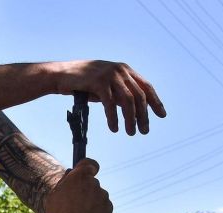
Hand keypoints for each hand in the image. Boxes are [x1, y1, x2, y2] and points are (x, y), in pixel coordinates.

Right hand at [44, 159, 111, 212]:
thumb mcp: (55, 196)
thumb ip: (64, 182)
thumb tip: (70, 172)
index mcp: (80, 177)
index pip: (90, 163)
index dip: (89, 167)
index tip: (88, 171)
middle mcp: (94, 184)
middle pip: (92, 183)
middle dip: (86, 190)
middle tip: (75, 203)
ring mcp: (103, 197)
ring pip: (98, 196)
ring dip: (92, 202)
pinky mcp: (109, 209)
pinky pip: (103, 208)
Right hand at [50, 60, 166, 134]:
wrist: (61, 75)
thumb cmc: (83, 82)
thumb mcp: (106, 85)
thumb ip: (120, 92)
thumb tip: (135, 110)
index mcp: (125, 70)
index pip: (146, 86)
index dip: (155, 101)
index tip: (161, 115)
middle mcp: (120, 70)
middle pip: (139, 96)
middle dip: (143, 116)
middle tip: (143, 131)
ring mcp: (109, 74)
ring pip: (128, 100)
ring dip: (130, 119)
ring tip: (130, 133)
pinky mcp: (98, 81)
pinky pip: (110, 103)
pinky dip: (114, 118)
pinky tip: (114, 128)